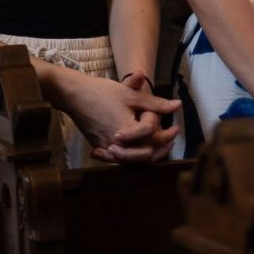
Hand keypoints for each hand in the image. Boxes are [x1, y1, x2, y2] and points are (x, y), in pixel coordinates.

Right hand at [64, 68, 178, 161]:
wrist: (74, 94)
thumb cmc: (103, 92)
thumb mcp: (131, 95)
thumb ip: (156, 103)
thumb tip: (178, 105)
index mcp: (128, 131)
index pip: (153, 138)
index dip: (168, 134)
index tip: (177, 128)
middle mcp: (117, 144)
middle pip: (144, 155)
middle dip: (160, 149)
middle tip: (170, 141)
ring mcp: (106, 148)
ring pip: (131, 161)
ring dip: (146, 155)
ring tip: (156, 147)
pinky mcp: (98, 148)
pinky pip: (117, 159)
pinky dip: (128, 158)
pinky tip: (134, 153)